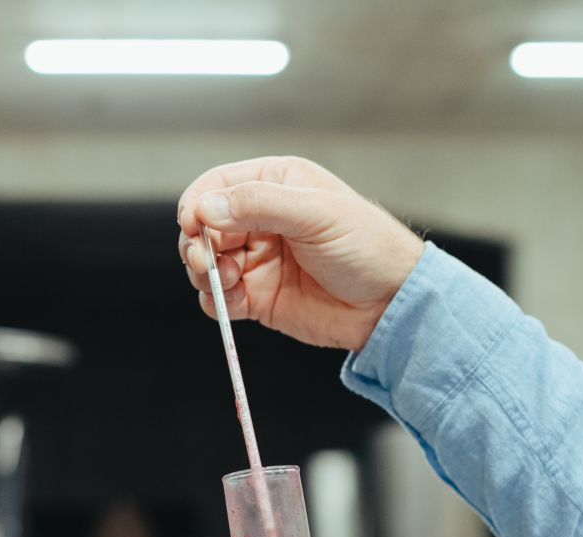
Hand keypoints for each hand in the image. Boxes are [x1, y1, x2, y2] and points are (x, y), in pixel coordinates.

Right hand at [177, 155, 423, 351]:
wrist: (390, 304)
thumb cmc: (368, 247)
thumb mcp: (316, 213)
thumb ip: (260, 205)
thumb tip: (207, 207)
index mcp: (275, 185)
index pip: (217, 186)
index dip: (197, 204)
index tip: (193, 225)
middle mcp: (261, 221)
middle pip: (204, 227)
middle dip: (196, 243)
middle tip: (206, 261)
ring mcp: (257, 261)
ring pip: (206, 264)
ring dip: (205, 273)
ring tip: (227, 280)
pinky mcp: (258, 298)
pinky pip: (220, 299)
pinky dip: (216, 302)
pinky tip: (233, 302)